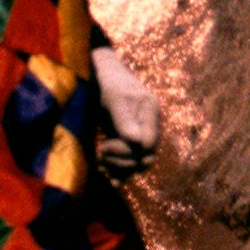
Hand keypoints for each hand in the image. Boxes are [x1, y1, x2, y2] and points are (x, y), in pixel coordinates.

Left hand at [93, 47, 160, 177]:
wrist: (99, 71)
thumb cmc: (105, 80)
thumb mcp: (114, 98)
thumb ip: (125, 119)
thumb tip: (139, 144)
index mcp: (151, 110)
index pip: (148, 144)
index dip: (128, 151)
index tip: (105, 146)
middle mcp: (150, 124)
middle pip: (146, 157)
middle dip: (122, 160)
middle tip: (100, 151)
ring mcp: (142, 132)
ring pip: (139, 163)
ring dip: (119, 167)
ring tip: (99, 161)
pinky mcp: (130, 139)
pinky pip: (131, 162)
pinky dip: (120, 172)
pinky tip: (108, 178)